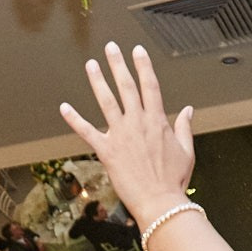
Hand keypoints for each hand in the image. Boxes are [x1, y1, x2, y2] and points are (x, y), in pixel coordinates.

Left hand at [58, 41, 195, 225]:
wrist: (161, 203)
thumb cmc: (174, 181)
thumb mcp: (186, 151)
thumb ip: (184, 127)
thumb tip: (188, 110)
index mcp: (157, 121)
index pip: (150, 86)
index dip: (143, 66)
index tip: (137, 51)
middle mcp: (138, 123)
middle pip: (127, 87)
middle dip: (118, 64)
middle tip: (111, 47)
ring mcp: (121, 135)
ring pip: (107, 102)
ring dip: (97, 81)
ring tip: (90, 64)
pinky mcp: (106, 151)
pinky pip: (87, 132)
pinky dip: (74, 119)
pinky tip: (64, 107)